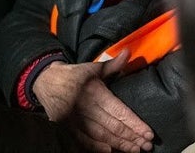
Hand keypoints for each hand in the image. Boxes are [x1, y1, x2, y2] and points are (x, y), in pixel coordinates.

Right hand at [33, 54, 153, 151]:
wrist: (45, 81)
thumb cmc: (74, 75)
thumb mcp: (93, 68)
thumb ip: (113, 65)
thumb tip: (128, 52)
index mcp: (96, 93)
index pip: (119, 111)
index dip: (135, 124)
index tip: (148, 133)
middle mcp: (87, 108)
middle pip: (113, 127)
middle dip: (132, 137)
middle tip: (147, 146)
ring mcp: (76, 120)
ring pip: (101, 136)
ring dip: (119, 145)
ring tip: (135, 150)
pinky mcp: (67, 128)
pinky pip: (83, 141)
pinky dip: (97, 148)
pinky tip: (110, 152)